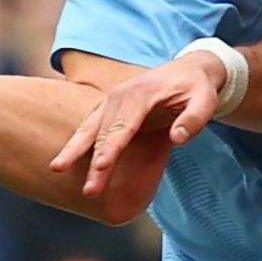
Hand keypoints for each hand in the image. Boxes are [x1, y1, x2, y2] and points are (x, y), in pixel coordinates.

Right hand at [51, 53, 227, 195]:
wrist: (188, 70)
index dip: (112, 149)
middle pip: (103, 133)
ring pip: (89, 127)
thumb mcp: (205, 101)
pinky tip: (65, 160)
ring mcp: (111, 100)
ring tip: (56, 169)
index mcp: (141, 94)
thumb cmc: (198, 89)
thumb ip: (193, 120)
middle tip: (89, 190)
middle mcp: (120, 95)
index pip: (124, 126)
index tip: (102, 168)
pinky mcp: (109, 107)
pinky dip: (77, 142)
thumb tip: (177, 138)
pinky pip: (90, 126)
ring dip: (74, 150)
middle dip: (93, 162)